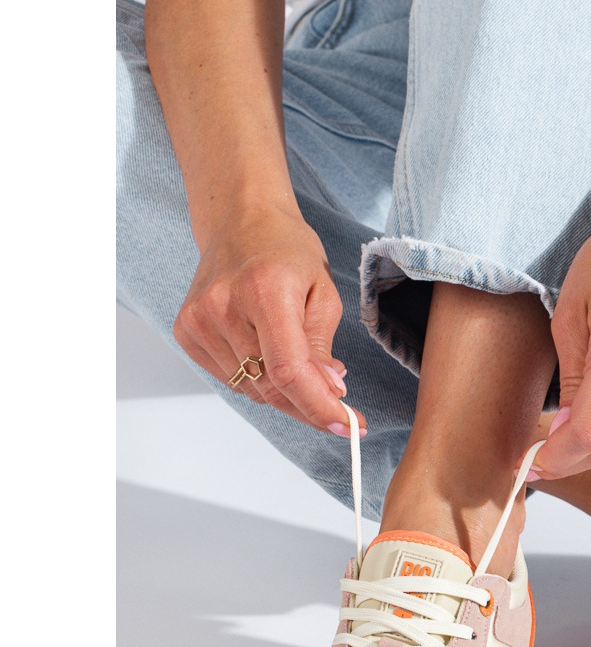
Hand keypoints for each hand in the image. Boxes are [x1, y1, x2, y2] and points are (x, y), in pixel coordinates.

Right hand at [173, 206, 366, 434]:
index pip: (289, 371)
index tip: (348, 424)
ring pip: (252, 389)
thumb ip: (322, 346)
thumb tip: (328, 391)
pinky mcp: (186, 332)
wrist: (240, 222)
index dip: (320, 406)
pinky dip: (257, 379)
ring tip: (301, 365)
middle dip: (310, 407)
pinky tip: (268, 353)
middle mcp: (223, 307)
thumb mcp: (323, 292)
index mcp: (264, 290)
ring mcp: (198, 321)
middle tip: (340, 412)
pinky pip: (231, 379)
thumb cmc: (287, 252)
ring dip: (285, 393)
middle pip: (271, 387)